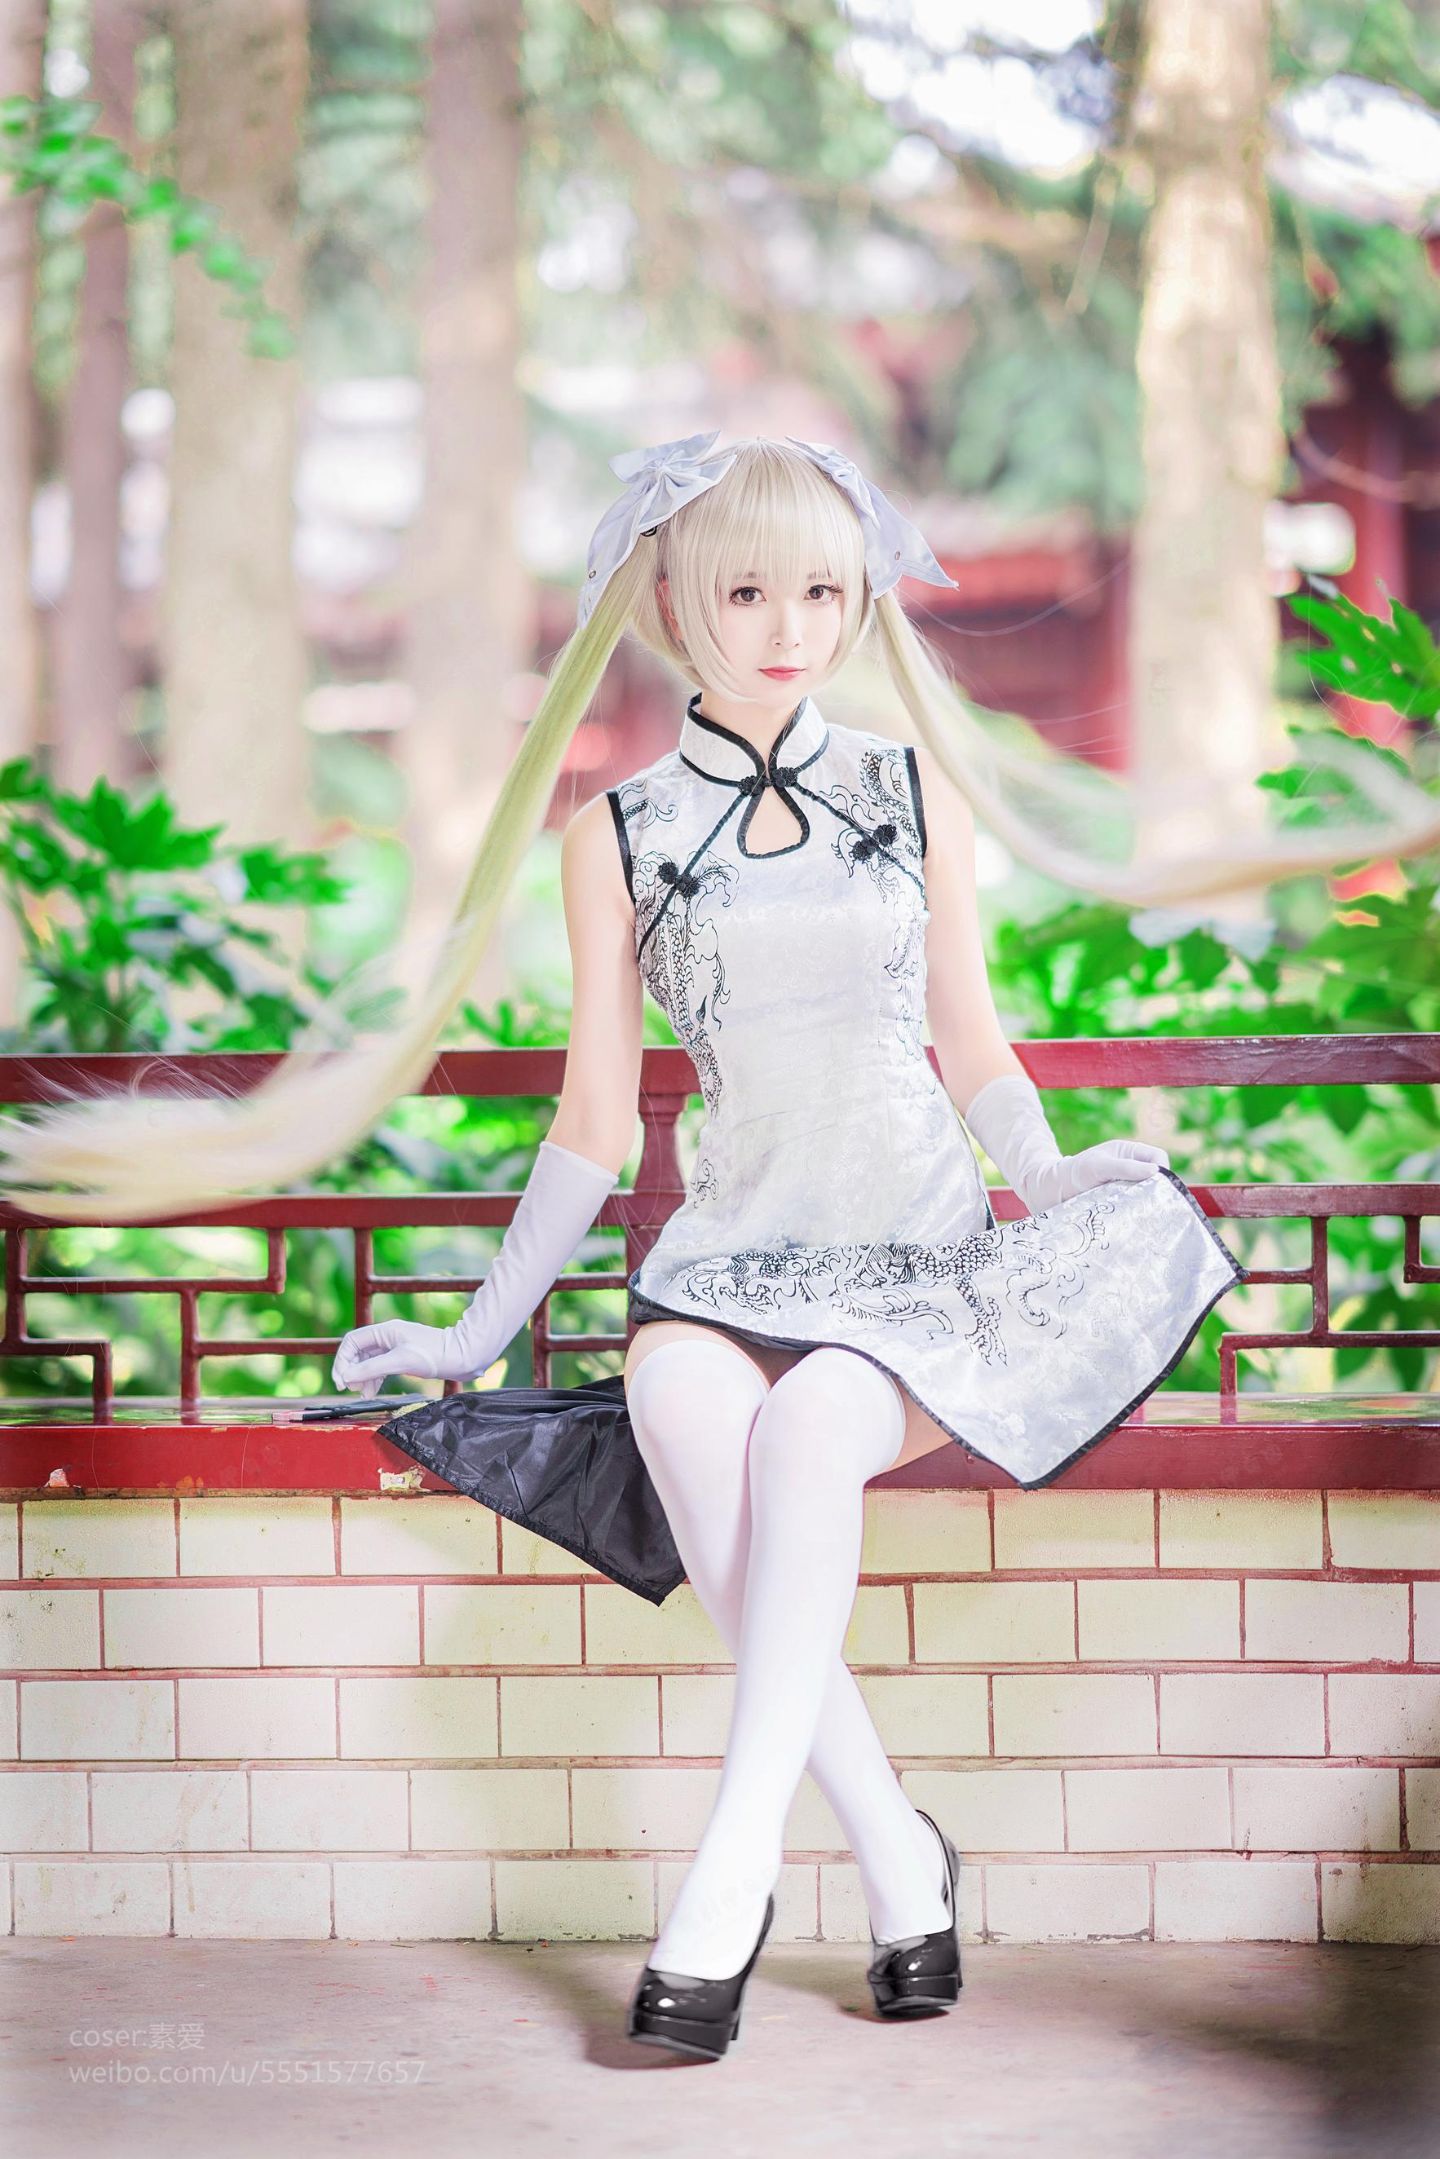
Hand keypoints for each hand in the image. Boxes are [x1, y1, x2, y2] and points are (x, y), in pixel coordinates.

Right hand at [331, 1316, 502, 1396]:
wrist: (462, 1357)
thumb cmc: (434, 1354)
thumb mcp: (400, 1361)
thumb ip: (372, 1368)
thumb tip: (347, 1376)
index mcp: (385, 1330)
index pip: (352, 1341)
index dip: (343, 1360)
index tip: (342, 1380)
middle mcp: (388, 1336)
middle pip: (358, 1351)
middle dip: (351, 1369)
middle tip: (348, 1388)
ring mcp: (395, 1346)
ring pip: (368, 1361)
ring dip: (361, 1376)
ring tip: (362, 1393)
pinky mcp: (403, 1357)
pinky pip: (380, 1367)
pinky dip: (373, 1379)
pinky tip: (371, 1392)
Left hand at [1021, 1138, 1169, 1214]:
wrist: (1052, 1192)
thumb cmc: (1075, 1171)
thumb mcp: (1100, 1166)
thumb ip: (1125, 1167)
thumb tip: (1155, 1172)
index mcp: (1129, 1153)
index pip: (1158, 1157)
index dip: (1162, 1170)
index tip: (1159, 1187)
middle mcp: (1130, 1169)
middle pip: (1156, 1178)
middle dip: (1158, 1190)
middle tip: (1155, 1205)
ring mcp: (1126, 1187)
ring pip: (1148, 1195)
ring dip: (1147, 1204)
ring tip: (1144, 1215)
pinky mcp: (1121, 1204)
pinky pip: (1137, 1207)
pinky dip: (1137, 1213)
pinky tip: (1135, 1221)